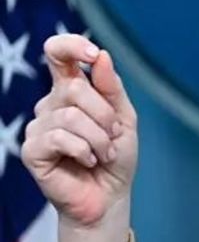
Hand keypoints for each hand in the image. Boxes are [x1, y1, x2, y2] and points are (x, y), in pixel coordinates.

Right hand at [21, 34, 138, 227]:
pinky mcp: (32, 150)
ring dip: (99, 138)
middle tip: (113, 136)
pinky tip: (88, 161)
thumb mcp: (123, 118)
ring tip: (104, 154)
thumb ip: (112, 88)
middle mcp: (50, 104)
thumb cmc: (116, 156)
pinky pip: (59, 137)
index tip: (93, 53)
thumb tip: (101, 57)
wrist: (109, 196)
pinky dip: (84, 150)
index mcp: (70, 91)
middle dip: (104, 115)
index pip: (57, 54)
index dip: (71, 46)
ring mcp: (38, 127)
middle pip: (74, 88)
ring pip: (70, 116)